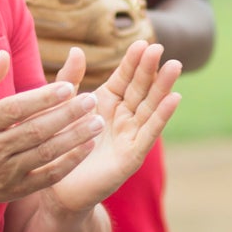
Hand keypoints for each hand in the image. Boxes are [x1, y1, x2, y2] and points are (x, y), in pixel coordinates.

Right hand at [0, 51, 106, 208]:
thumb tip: (3, 54)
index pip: (15, 109)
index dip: (42, 98)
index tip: (68, 87)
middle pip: (34, 131)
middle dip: (66, 115)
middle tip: (92, 101)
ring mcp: (6, 171)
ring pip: (45, 153)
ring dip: (74, 138)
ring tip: (98, 123)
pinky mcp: (18, 189)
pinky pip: (48, 176)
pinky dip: (69, 163)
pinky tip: (88, 147)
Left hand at [47, 41, 181, 214]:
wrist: (57, 188)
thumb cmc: (59, 146)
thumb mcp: (62, 108)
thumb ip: (69, 80)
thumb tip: (77, 50)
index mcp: (108, 102)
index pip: (124, 77)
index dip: (133, 61)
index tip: (141, 43)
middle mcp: (123, 116)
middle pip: (141, 89)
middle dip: (150, 69)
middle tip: (159, 48)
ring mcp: (131, 135)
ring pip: (150, 107)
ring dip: (163, 87)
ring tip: (174, 66)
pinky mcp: (133, 155)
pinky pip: (149, 132)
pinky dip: (162, 116)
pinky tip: (174, 99)